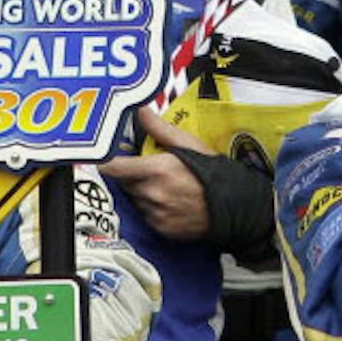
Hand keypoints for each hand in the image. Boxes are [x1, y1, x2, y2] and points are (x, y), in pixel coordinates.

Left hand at [94, 108, 216, 239]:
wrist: (235, 207)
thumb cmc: (215, 174)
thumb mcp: (190, 145)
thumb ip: (160, 129)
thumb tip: (143, 112)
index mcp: (157, 170)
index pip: (114, 168)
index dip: (106, 162)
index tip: (106, 158)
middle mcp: (152, 194)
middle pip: (125, 183)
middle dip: (134, 174)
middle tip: (153, 169)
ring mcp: (156, 214)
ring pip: (136, 199)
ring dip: (144, 192)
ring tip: (168, 186)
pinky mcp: (161, 228)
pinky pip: (147, 215)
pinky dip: (154, 208)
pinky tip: (173, 201)